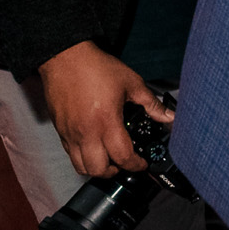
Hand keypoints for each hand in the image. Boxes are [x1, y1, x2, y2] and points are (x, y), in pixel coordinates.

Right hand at [36, 39, 171, 178]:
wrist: (65, 58)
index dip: (135, 165)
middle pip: (98, 170)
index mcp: (106, 121)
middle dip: (115, 171)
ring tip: (109, 159)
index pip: (122, 156)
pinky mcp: (60, 131)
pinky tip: (94, 146)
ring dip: (97, 169)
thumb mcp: (131, 83)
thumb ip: (151, 103)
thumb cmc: (96, 68)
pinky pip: (69, 155)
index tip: (142, 164)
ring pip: (81, 167)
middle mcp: (86, 132)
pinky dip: (82, 158)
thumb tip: (169, 116)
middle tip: (125, 162)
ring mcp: (70, 134)